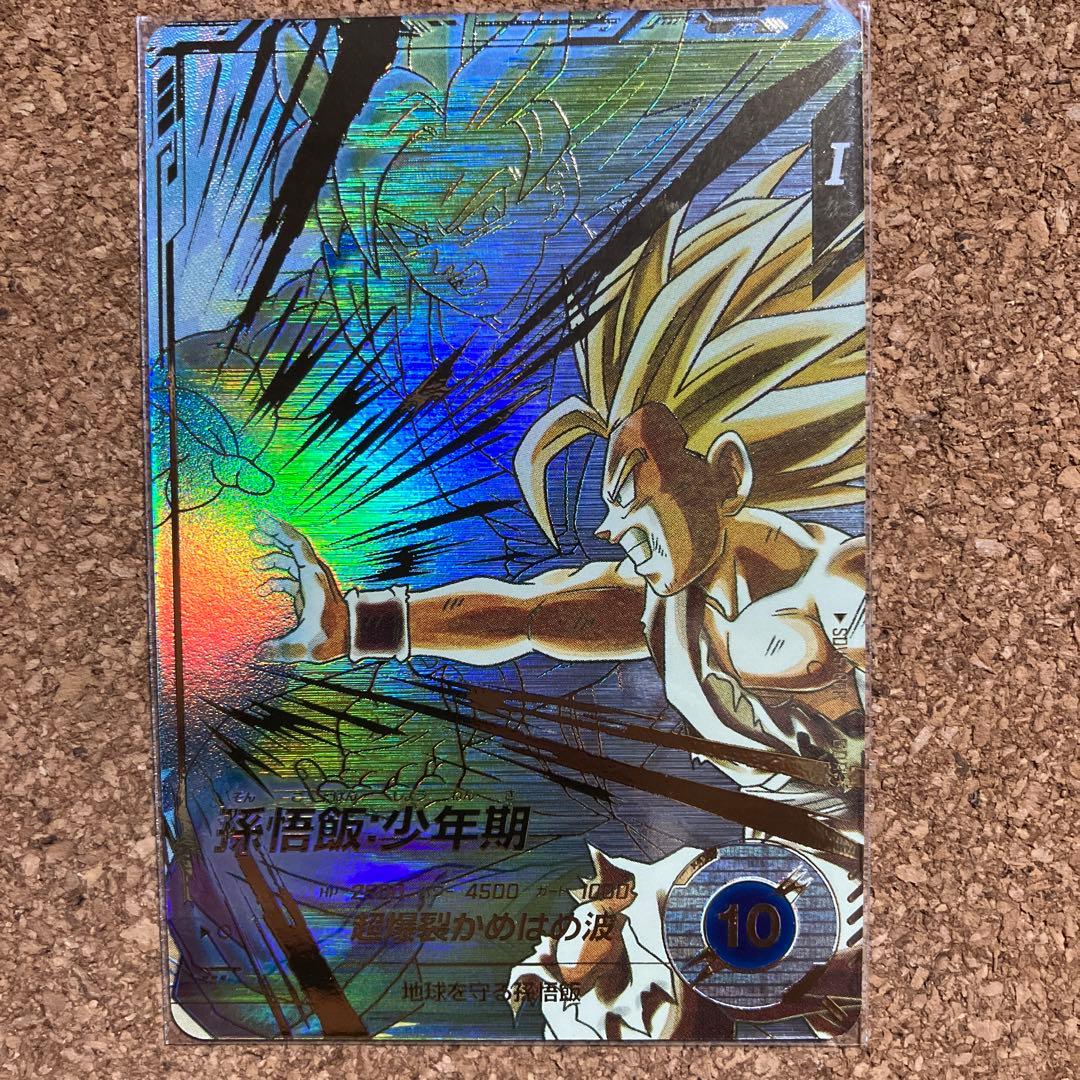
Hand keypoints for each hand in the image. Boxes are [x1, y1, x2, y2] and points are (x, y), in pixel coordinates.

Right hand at [252, 515, 348, 662]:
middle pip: (292, 546)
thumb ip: (279, 649)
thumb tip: (257, 654)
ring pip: (290, 561)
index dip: (278, 529)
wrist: (354, 637)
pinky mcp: (309, 593)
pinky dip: (276, 580)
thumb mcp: (305, 644)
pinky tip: (262, 590)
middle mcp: (312, 575)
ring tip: (253, 563)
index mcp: (311, 577)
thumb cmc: (333, 637)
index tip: (262, 518)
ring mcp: (311, 583)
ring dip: (272, 558)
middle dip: (273, 535)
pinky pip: (289, 579)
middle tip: (254, 527)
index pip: (295, 545)